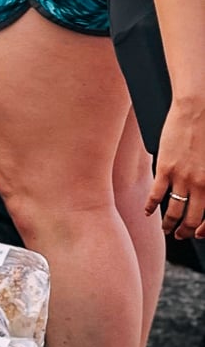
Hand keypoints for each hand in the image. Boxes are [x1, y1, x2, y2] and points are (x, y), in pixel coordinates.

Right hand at [147, 99, 204, 238]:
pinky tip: (148, 211)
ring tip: (165, 228)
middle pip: (192, 218)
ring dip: (168, 224)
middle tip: (180, 235)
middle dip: (185, 232)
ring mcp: (183, 177)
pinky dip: (151, 207)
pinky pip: (156, 195)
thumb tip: (202, 192)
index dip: (202, 231)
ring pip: (174, 211)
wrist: (197, 110)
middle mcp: (201, 184)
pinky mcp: (166, 169)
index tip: (197, 234)